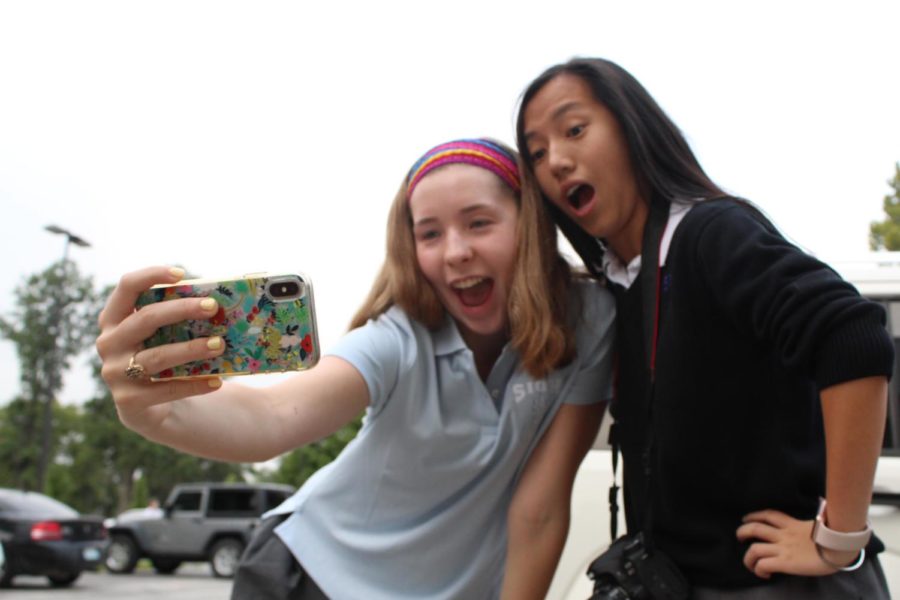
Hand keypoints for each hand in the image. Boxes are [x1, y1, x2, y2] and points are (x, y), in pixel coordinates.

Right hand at [95, 266, 225, 433]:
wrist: (150, 407)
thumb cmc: (161, 357)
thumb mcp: (163, 335)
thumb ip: (177, 319)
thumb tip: (217, 303)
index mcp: (114, 318)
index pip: (126, 287)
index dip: (151, 275)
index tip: (182, 273)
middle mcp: (109, 343)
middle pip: (145, 319)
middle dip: (182, 309)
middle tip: (212, 307)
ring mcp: (115, 373)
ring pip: (157, 356)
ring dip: (191, 349)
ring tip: (219, 344)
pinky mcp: (128, 401)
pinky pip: (166, 389)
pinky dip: (194, 384)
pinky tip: (217, 381)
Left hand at [736, 509, 858, 578]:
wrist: (841, 547)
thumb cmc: (835, 537)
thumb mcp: (820, 526)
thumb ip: (811, 526)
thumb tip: (817, 524)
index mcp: (793, 524)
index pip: (769, 514)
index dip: (755, 515)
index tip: (748, 518)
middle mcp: (784, 535)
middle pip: (755, 528)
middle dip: (743, 531)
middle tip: (739, 536)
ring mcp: (784, 549)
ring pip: (754, 549)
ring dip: (747, 557)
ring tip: (749, 561)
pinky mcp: (785, 562)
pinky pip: (764, 564)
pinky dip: (758, 569)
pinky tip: (763, 573)